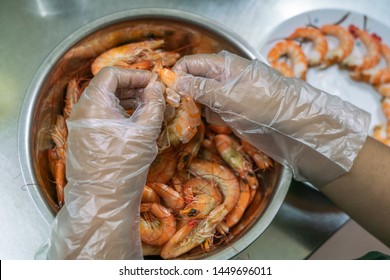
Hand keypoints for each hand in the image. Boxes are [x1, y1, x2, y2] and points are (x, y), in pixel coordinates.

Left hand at [46, 67, 164, 258]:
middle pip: (108, 86)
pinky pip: (104, 117)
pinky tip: (137, 122)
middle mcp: (83, 111)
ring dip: (129, 101)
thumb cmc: (122, 166)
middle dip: (134, 87)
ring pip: (107, 102)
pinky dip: (121, 114)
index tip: (153, 83)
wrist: (102, 201)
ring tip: (149, 109)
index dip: (135, 75)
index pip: (112, 74)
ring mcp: (82, 125)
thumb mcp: (144, 132)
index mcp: (93, 104)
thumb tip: (157, 87)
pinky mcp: (87, 138)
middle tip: (154, 95)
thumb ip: (153, 104)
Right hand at [172, 51, 369, 186]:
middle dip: (179, 94)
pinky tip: (191, 126)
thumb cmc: (266, 103)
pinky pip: (207, 111)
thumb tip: (176, 83)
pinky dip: (199, 118)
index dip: (176, 77)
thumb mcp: (231, 95)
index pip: (189, 65)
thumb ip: (202, 89)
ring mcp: (224, 96)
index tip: (166, 95)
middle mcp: (220, 79)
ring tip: (176, 120)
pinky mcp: (228, 112)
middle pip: (191, 81)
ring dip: (187, 108)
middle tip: (168, 111)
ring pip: (197, 98)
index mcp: (221, 66)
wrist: (293, 124)